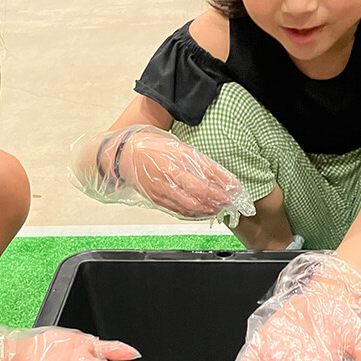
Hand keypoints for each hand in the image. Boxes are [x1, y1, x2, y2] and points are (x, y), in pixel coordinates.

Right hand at [69, 125, 254, 226]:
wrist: (123, 155)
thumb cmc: (152, 146)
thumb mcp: (178, 147)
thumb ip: (198, 162)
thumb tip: (220, 177)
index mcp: (175, 159)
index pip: (207, 175)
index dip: (224, 184)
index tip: (237, 188)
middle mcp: (168, 176)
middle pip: (201, 194)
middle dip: (220, 200)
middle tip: (233, 202)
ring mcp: (161, 190)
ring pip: (191, 206)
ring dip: (209, 210)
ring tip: (222, 208)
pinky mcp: (156, 199)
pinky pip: (179, 210)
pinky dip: (194, 214)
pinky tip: (204, 212)